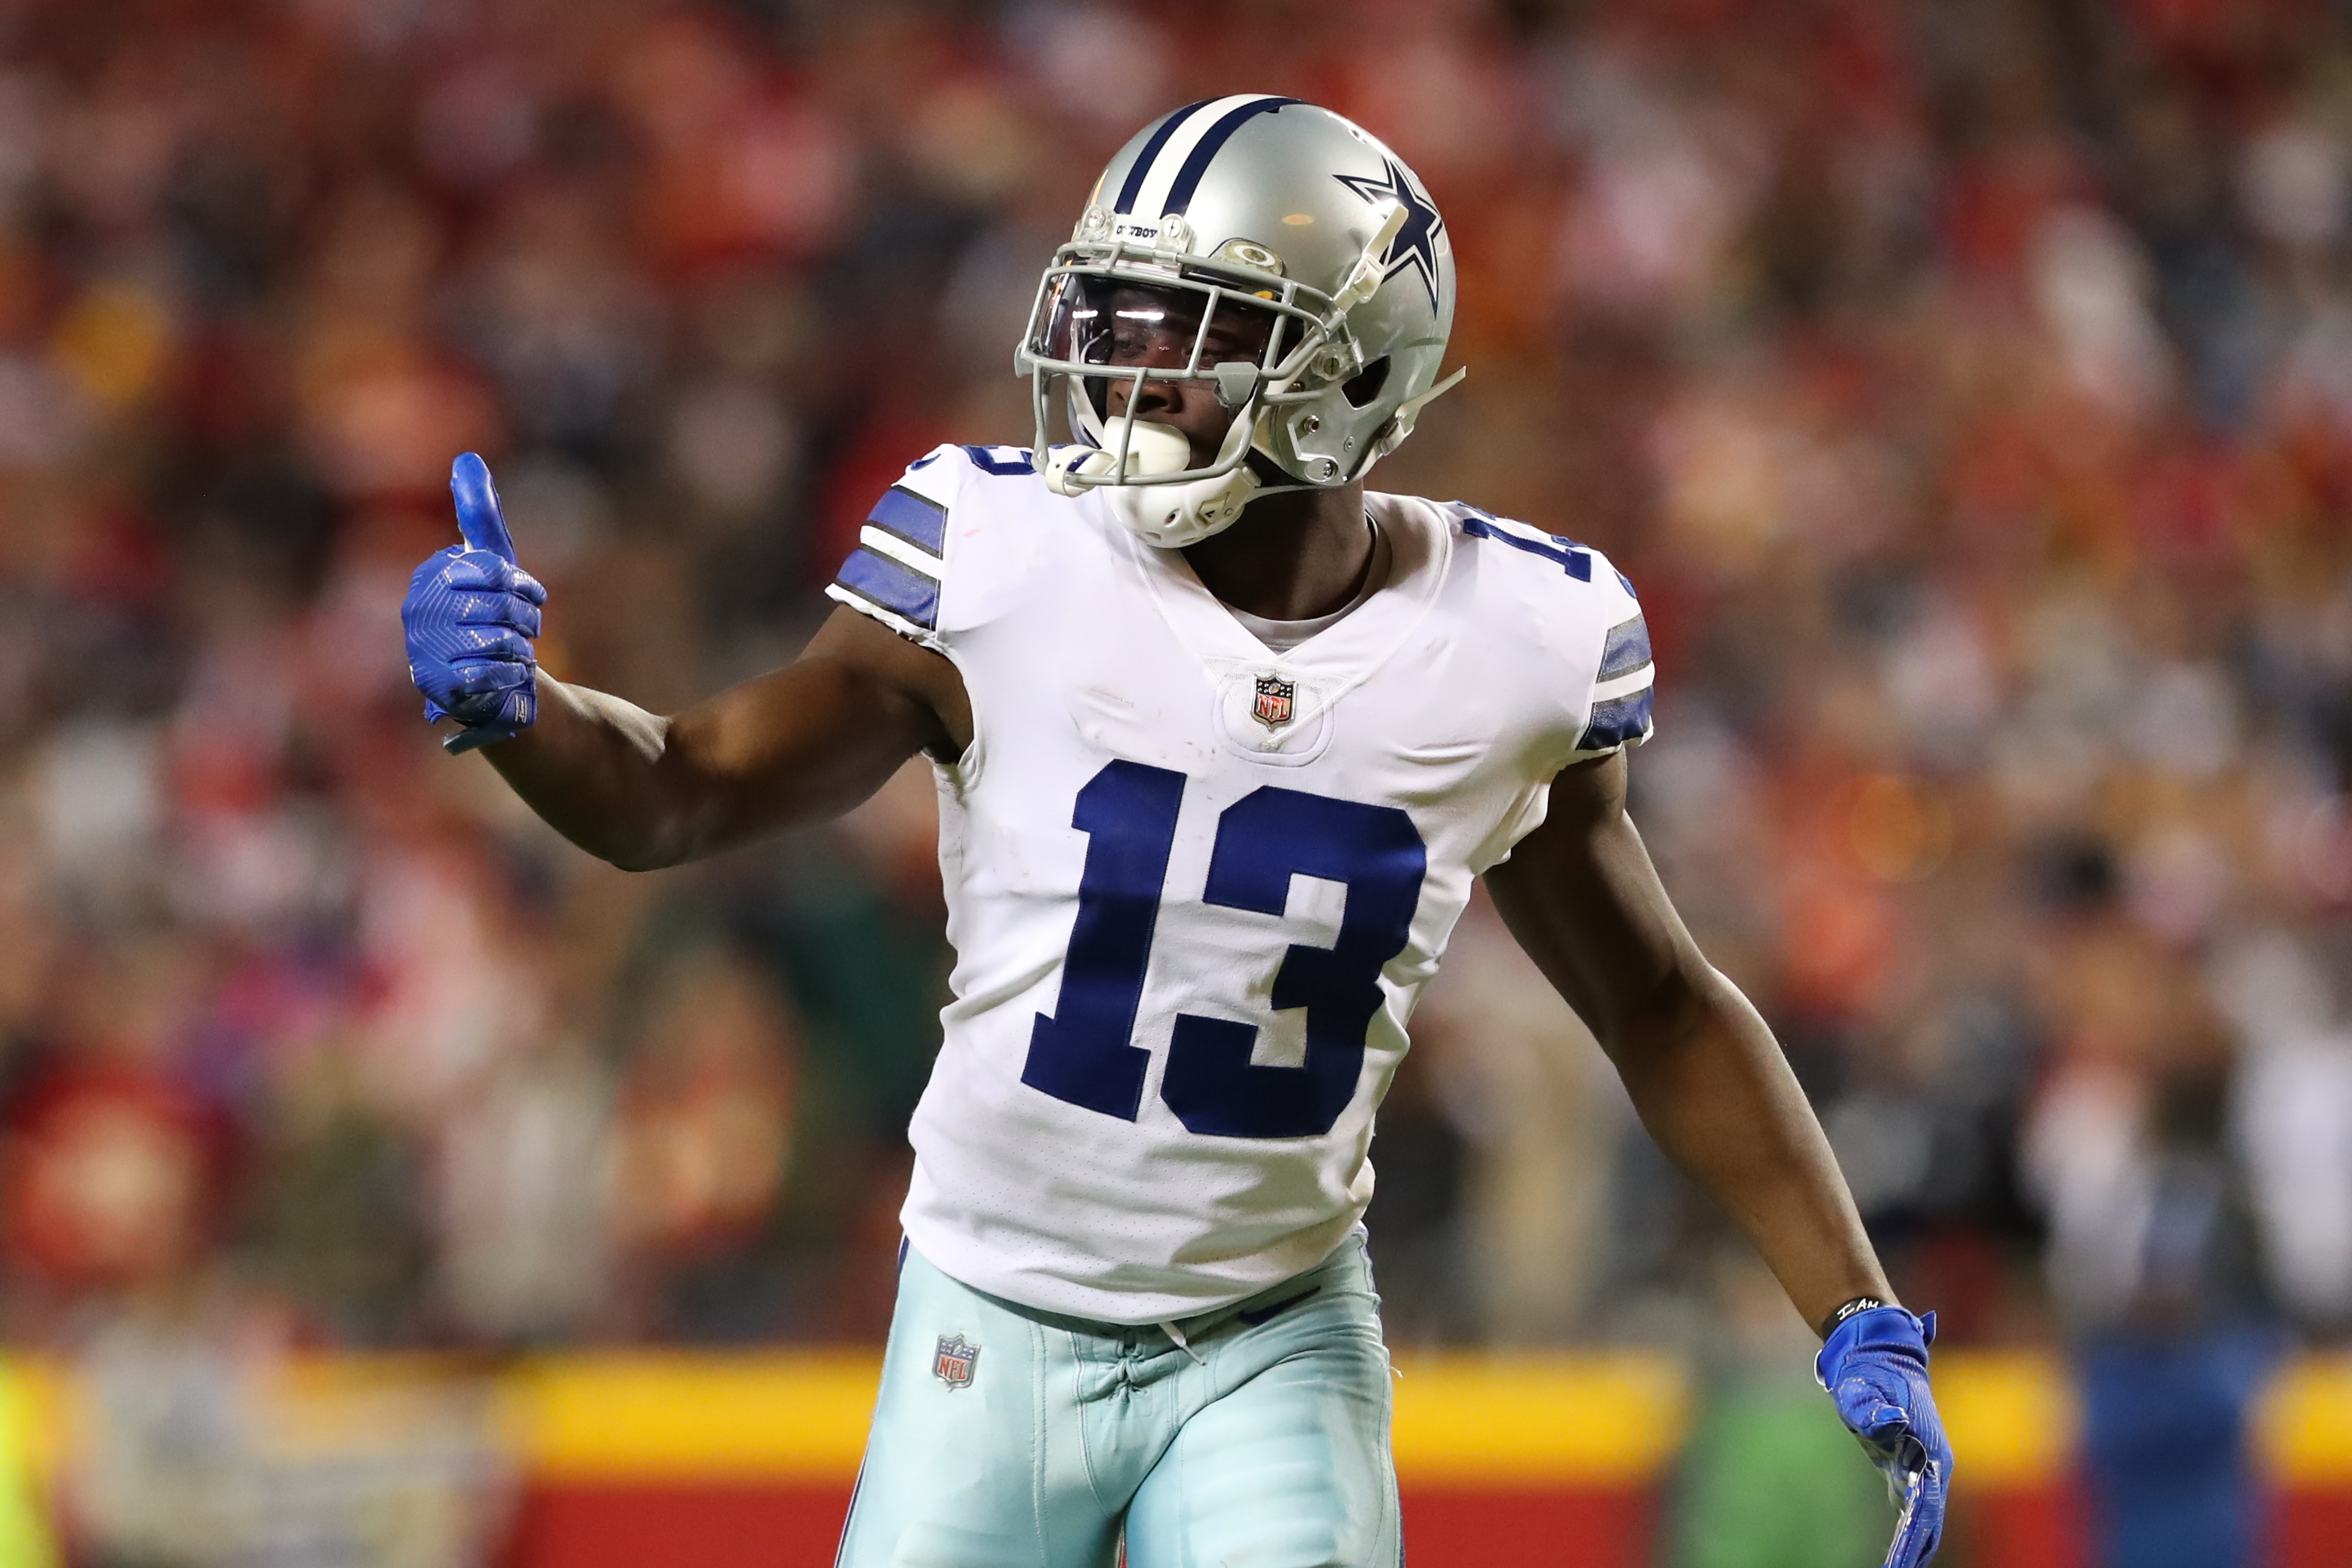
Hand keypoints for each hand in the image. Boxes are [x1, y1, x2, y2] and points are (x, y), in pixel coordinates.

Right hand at [403, 453, 546, 753]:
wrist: (499, 683)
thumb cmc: (496, 616)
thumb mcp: (494, 561)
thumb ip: (480, 514)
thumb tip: (466, 459)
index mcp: (431, 579)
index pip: (494, 572)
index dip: (522, 587)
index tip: (528, 597)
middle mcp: (418, 613)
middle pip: (500, 607)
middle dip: (526, 621)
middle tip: (525, 633)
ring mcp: (424, 652)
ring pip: (500, 642)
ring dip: (520, 651)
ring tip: (513, 656)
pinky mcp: (438, 689)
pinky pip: (493, 674)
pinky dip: (512, 676)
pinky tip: (508, 678)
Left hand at [1816, 1306, 1950, 1567]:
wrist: (1882, 1351)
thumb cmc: (1869, 1370)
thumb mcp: (1861, 1386)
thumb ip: (1871, 1408)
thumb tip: (1890, 1422)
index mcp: (1927, 1449)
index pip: (1925, 1507)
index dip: (1914, 1538)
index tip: (1899, 1565)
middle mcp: (1934, 1461)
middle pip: (1928, 1517)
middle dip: (1915, 1550)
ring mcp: (1926, 1462)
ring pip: (1925, 1513)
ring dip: (1915, 1543)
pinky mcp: (1911, 1461)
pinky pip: (1916, 1503)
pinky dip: (1911, 1528)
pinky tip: (1900, 1551)